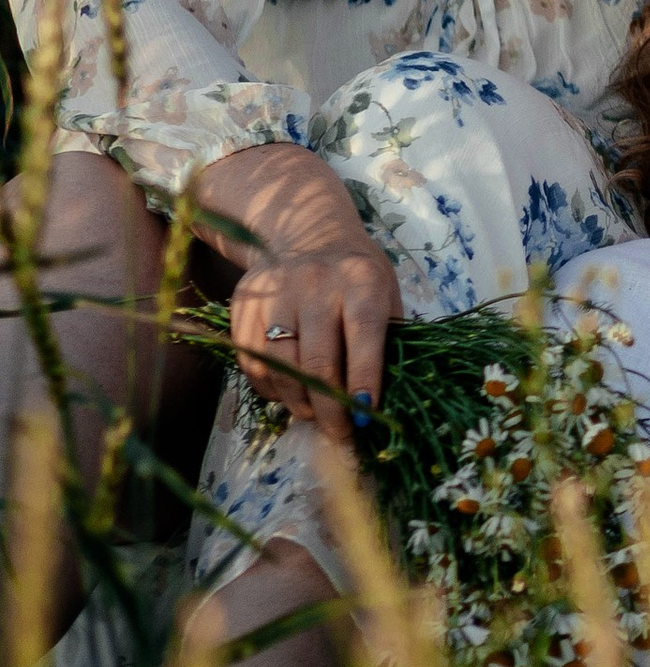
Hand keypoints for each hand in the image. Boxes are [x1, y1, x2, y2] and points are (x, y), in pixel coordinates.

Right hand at [231, 235, 401, 444]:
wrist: (305, 233)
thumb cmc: (356, 274)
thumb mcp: (386, 291)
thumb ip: (388, 337)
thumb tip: (381, 399)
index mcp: (360, 280)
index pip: (364, 335)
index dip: (364, 379)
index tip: (367, 414)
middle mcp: (315, 284)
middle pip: (317, 361)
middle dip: (330, 409)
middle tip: (340, 432)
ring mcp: (274, 294)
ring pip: (280, 368)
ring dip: (298, 403)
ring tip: (314, 414)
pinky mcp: (244, 306)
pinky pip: (253, 363)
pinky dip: (271, 389)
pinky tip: (289, 393)